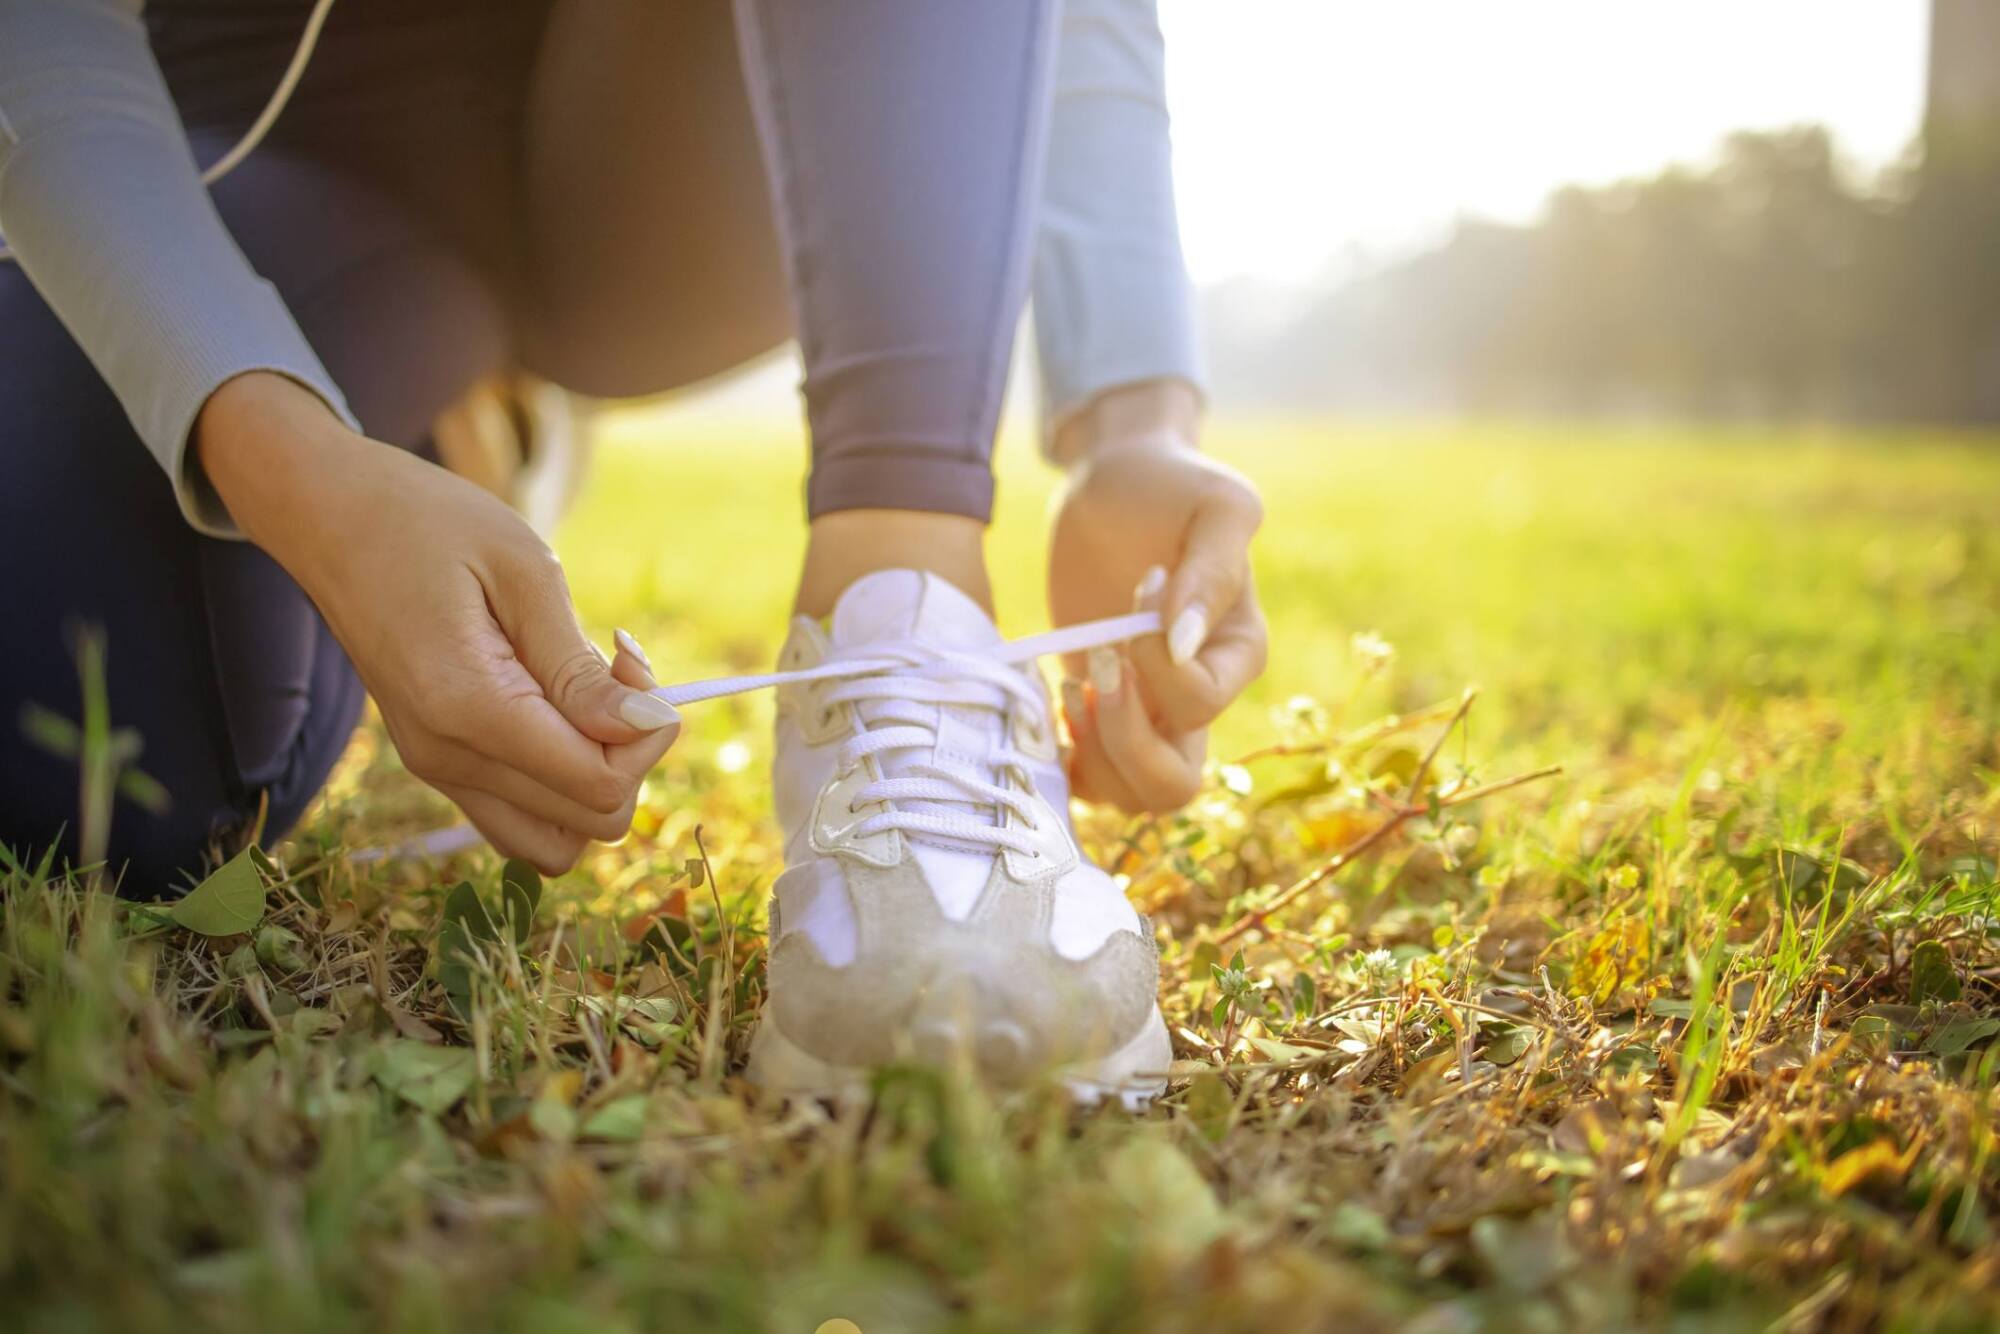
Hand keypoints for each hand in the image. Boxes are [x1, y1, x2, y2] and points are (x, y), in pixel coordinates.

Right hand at [197, 373, 679, 872]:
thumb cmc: (432, 523)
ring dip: (597, 779)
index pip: (596, 785)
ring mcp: (437, 768)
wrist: (330, 518)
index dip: (645, 738)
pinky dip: (559, 782)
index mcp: (469, 709)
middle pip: (586, 821)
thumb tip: (647, 726)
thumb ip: (579, 667)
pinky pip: (520, 816)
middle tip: (618, 670)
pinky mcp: (437, 762)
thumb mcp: (524, 572)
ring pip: (554, 841)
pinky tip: (558, 709)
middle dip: (630, 753)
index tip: (634, 662)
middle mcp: (447, 759)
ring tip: (591, 694)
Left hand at [1048, 382, 1265, 812]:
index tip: (1137, 590)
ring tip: (1069, 685)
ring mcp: (1148, 715)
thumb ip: (1211, 570)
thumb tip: (1180, 644)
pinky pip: (1088, 780)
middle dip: (1122, 739)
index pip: (1199, 703)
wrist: (1115, 485)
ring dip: (1090, 753)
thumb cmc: (1171, 486)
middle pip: (1173, 785)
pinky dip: (1061, 758)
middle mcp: (1199, 699)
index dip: (1155, 664)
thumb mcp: (1214, 504)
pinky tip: (1048, 700)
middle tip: (1091, 672)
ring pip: (1131, 797)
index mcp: (1239, 654)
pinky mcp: (1100, 714)